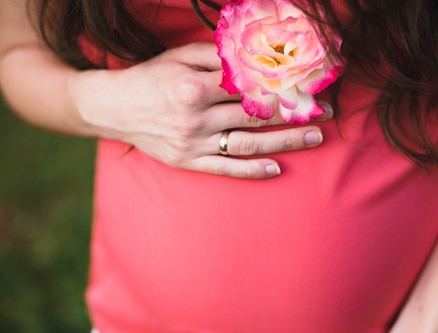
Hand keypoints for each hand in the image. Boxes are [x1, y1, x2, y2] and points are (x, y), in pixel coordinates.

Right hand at [69, 43, 329, 178]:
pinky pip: (226, 169)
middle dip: (294, 116)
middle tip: (325, 115)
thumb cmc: (149, 78)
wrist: (112, 108)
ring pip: (247, 144)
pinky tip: (276, 169)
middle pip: (255, 117)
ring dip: (284, 143)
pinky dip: (252, 170)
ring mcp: (192, 143)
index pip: (247, 87)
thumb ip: (216, 59)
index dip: (282, 89)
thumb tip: (255, 59)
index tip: (308, 89)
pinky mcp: (188, 162)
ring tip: (314, 139)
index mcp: (193, 86)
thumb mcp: (178, 57)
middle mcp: (195, 117)